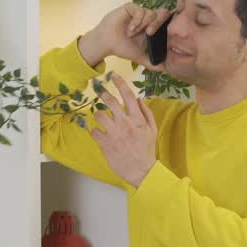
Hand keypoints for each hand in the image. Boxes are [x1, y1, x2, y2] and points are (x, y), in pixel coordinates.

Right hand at [77, 3, 169, 71]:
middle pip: (163, 13)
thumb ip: (152, 63)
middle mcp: (148, 19)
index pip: (166, 21)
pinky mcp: (131, 7)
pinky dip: (136, 21)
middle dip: (158, 24)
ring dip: (142, 25)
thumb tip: (166, 70)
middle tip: (149, 34)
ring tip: (132, 34)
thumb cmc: (121, 47)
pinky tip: (130, 29)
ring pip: (151, 13)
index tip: (166, 34)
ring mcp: (139, 12)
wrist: (106, 44)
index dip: (169, 24)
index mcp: (152, 28)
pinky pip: (140, 10)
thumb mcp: (139, 57)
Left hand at [90, 73, 158, 187]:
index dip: (120, 83)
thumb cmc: (147, 150)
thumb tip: (139, 99)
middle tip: (98, 89)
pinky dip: (94, 131)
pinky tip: (98, 134)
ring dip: (98, 114)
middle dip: (103, 92)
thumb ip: (146, 113)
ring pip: (99, 114)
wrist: (141, 171)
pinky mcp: (105, 143)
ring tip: (101, 119)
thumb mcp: (152, 130)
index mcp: (137, 119)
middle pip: (110, 101)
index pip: (128, 96)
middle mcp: (125, 123)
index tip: (113, 75)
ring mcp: (114, 133)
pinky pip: (94, 131)